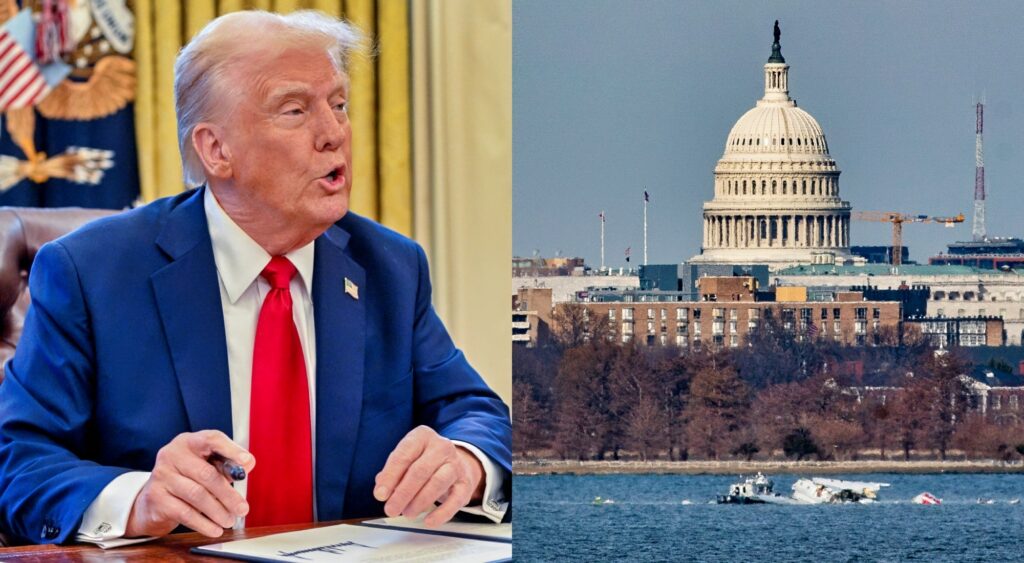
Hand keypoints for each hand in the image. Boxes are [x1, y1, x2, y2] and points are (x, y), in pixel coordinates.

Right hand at [125, 430, 255, 537]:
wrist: (152, 500)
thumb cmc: (187, 479)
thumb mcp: (206, 467)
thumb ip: (226, 465)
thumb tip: (247, 466)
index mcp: (188, 442)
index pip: (211, 439)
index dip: (231, 450)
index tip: (247, 462)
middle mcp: (172, 454)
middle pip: (206, 473)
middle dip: (228, 494)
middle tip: (242, 509)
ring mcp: (161, 475)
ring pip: (196, 495)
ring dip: (217, 511)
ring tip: (229, 521)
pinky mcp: (155, 497)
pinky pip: (185, 512)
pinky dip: (203, 523)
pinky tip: (215, 529)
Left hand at [373, 426, 484, 526]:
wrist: (456, 462)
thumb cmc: (424, 461)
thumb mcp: (406, 459)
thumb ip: (392, 473)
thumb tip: (383, 490)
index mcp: (422, 436)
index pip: (404, 455)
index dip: (390, 477)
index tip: (380, 495)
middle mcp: (441, 447)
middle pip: (420, 471)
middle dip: (403, 493)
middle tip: (391, 509)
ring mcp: (456, 464)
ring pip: (437, 483)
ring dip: (419, 502)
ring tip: (408, 513)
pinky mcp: (465, 483)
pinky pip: (455, 500)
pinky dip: (441, 513)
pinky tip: (429, 521)